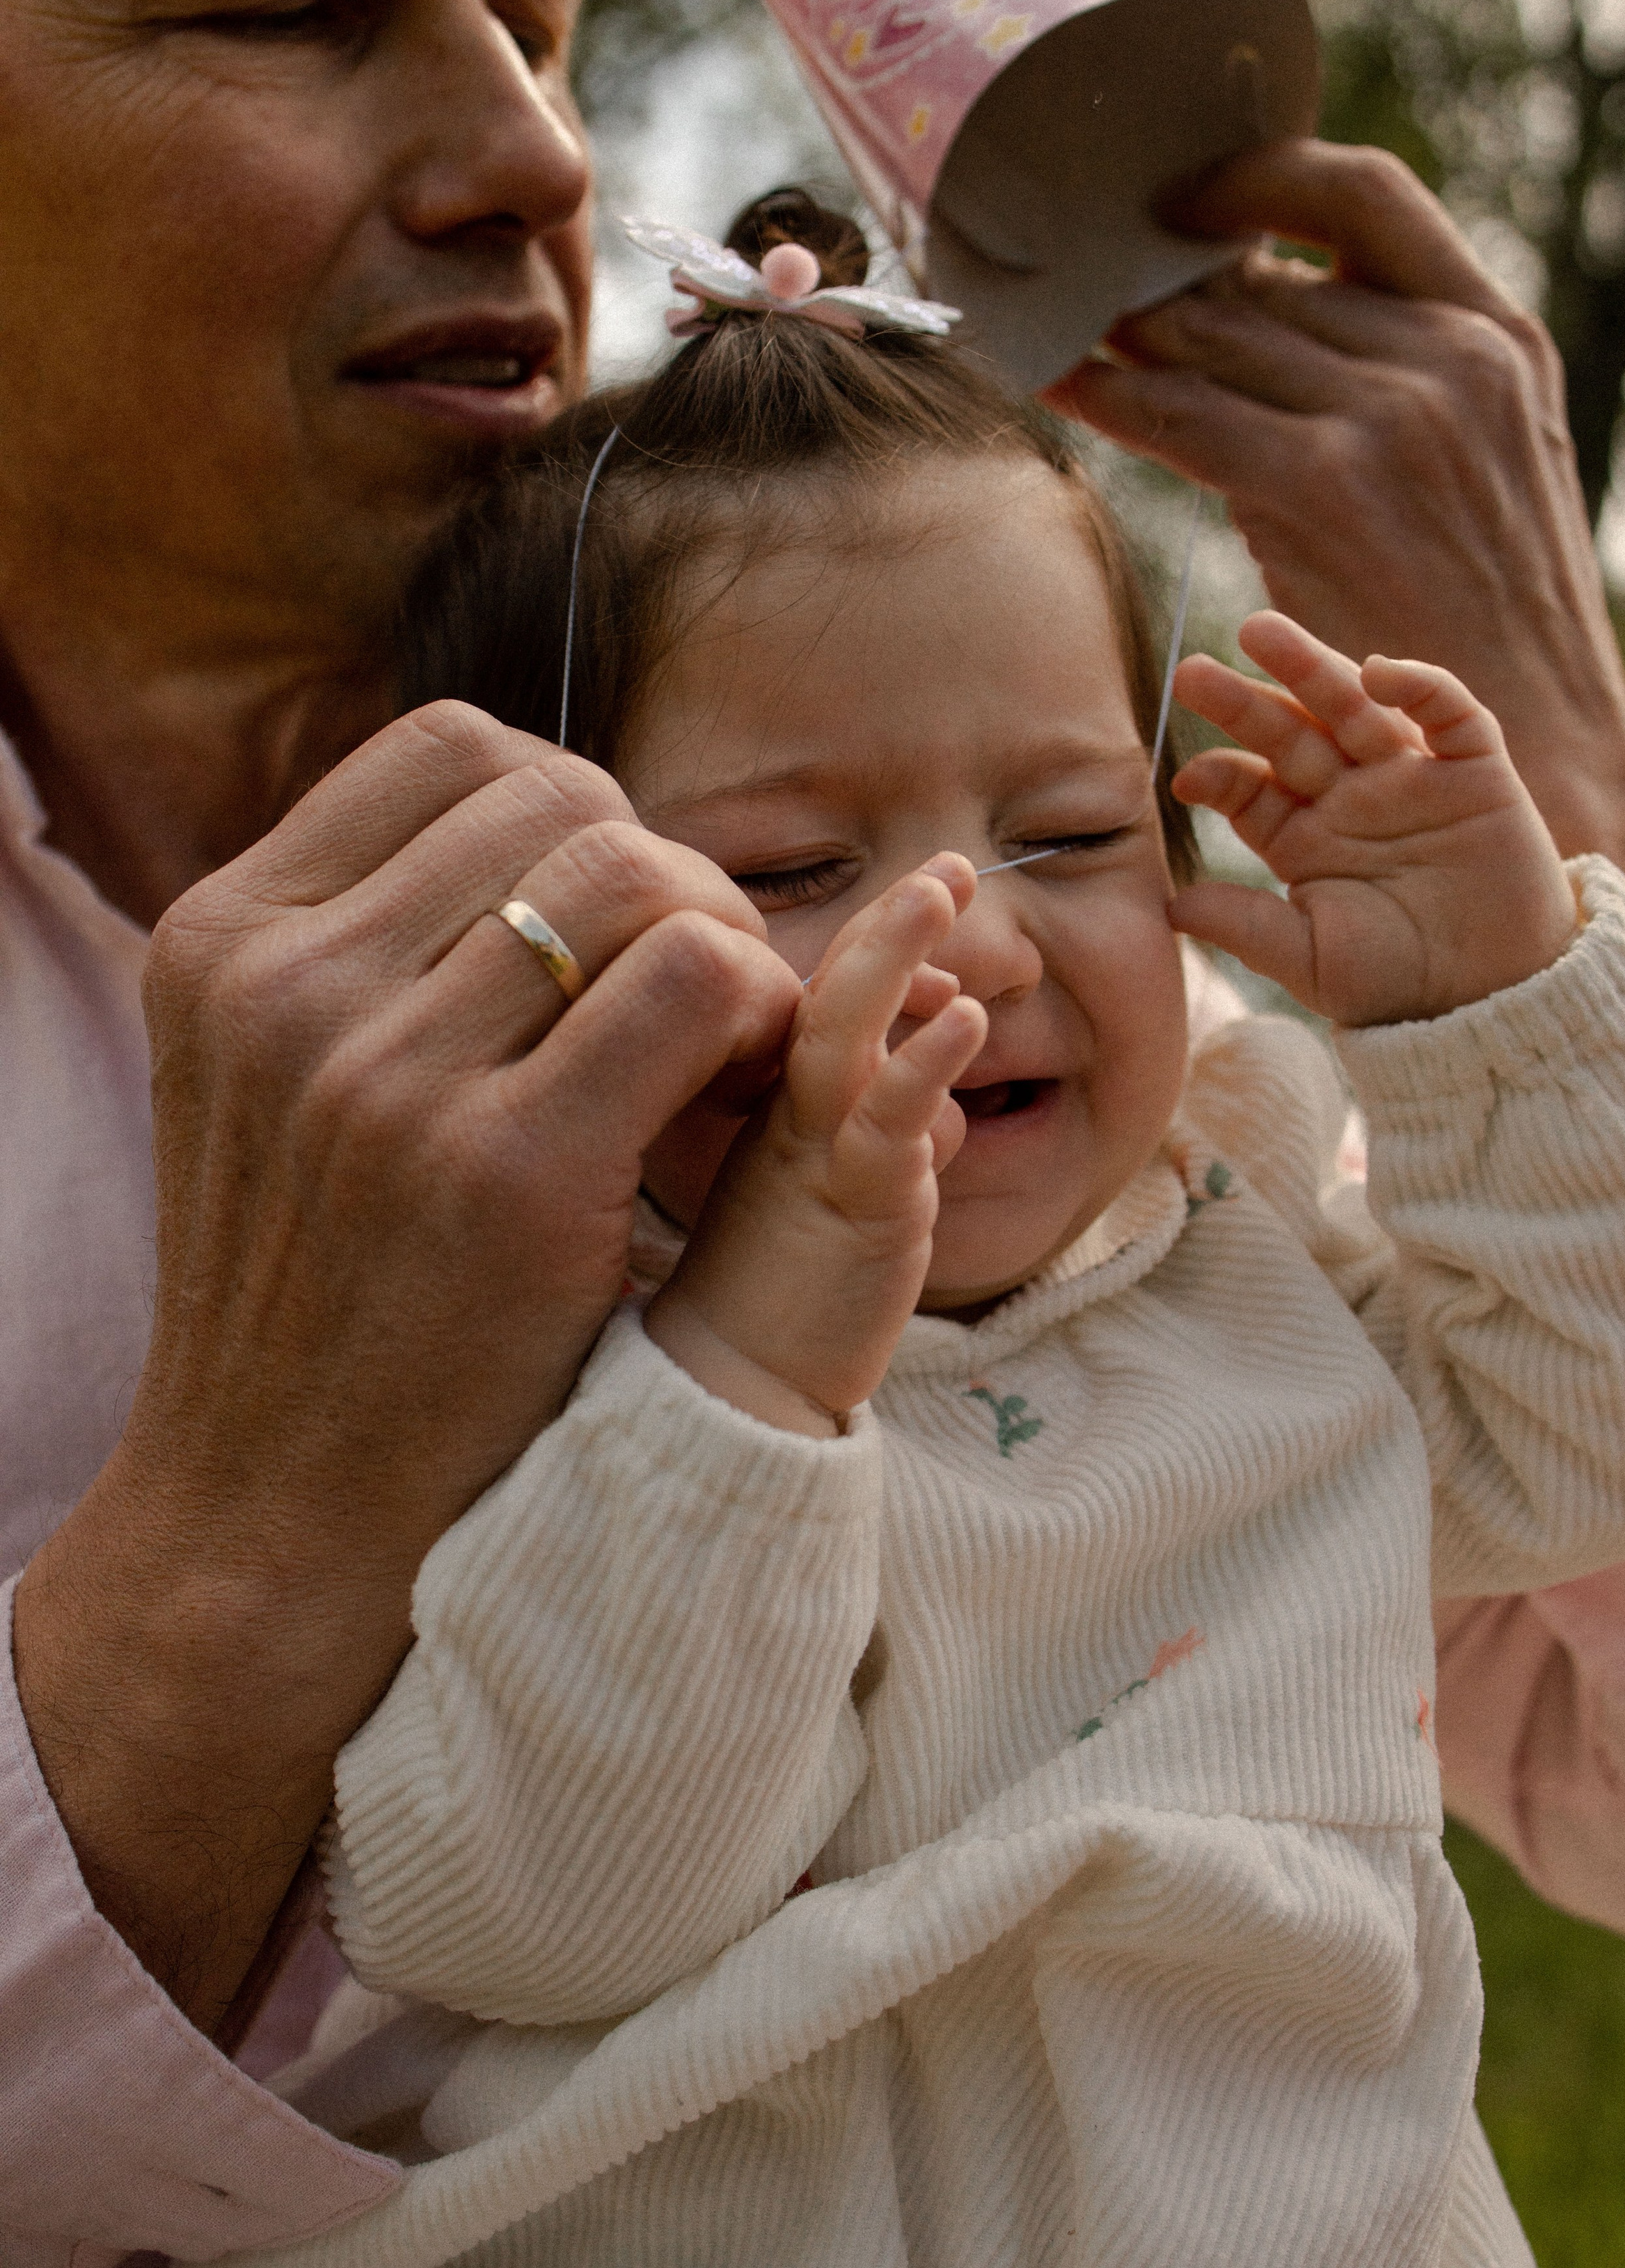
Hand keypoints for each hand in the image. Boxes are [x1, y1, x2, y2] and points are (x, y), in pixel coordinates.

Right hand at [14, 701, 800, 2027]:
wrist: (274, 1517)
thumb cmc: (316, 1294)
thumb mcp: (278, 1083)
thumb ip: (373, 947)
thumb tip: (552, 819)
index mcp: (226, 940)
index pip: (454, 751)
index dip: (575, 805)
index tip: (619, 912)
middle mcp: (290, 987)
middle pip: (565, 799)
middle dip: (667, 875)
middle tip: (704, 986)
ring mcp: (388, 1080)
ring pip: (640, 874)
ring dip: (724, 941)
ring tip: (730, 1043)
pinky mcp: (508, 1176)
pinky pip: (695, 981)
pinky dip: (755, 1008)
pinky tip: (749, 1083)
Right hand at [646, 859, 987, 1431]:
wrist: (735, 1395)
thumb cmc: (785, 1301)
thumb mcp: (842, 1200)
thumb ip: (888, 1149)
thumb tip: (954, 1126)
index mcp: (777, 1103)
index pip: (819, 999)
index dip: (878, 949)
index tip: (936, 913)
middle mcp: (784, 1110)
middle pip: (822, 988)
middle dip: (888, 920)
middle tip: (951, 868)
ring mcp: (810, 1148)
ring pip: (839, 1029)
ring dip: (892, 952)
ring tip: (944, 888)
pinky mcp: (846, 1200)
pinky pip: (881, 1119)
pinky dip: (923, 1064)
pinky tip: (962, 1021)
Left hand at [1045, 138, 1624, 881]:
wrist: (1531, 730)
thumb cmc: (1488, 613)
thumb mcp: (1488, 458)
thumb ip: (1406, 374)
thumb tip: (1269, 309)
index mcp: (1496, 332)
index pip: (1366, 196)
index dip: (1263, 176)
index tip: (1191, 193)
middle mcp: (1444, 358)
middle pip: (1262, 278)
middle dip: (1163, 282)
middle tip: (1087, 283)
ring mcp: (1383, 419)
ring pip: (1210, 339)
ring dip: (1122, 331)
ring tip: (1060, 323)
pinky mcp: (1316, 488)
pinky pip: (1179, 416)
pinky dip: (1106, 392)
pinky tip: (1058, 381)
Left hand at [1170, 611, 1578, 1027]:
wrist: (1494, 997)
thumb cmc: (1396, 982)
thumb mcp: (1311, 961)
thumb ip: (1246, 927)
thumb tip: (1170, 906)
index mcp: (1303, 838)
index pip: (1251, 788)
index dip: (1219, 776)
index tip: (1189, 780)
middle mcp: (1350, 797)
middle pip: (1290, 734)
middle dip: (1245, 702)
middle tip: (1193, 673)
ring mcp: (1410, 777)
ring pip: (1355, 707)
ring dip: (1312, 668)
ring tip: (1261, 632)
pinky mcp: (1475, 770)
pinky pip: (1448, 712)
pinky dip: (1418, 685)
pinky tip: (1378, 673)